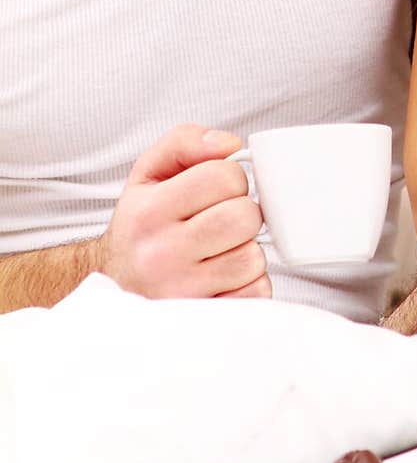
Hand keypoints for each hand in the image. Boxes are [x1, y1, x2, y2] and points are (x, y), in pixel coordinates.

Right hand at [96, 125, 270, 299]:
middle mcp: (160, 255)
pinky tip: (223, 277)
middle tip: (222, 219)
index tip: (217, 190)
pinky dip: (248, 283)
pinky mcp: (202, 320)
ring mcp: (181, 293)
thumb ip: (185, 142)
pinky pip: (256, 293)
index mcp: (148, 212)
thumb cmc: (140, 226)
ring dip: (245, 250)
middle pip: (244, 217)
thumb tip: (230, 145)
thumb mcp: (148, 173)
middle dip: (241, 212)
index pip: (223, 176)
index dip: (230, 177)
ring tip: (219, 250)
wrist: (114, 285)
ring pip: (252, 257)